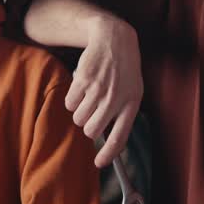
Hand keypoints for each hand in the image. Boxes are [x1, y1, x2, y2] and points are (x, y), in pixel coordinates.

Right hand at [67, 16, 142, 167]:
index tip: (98, 163)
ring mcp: (98, 89)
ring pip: (78, 118)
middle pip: (91, 130)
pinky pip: (69, 103)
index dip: (107, 155)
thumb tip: (109, 141)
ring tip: (89, 98)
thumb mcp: (133, 91)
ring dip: (80, 113)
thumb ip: (123, 115)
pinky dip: (72, 100)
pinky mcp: (83, 80)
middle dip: (88, 127)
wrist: (114, 40)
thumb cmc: (124, 71)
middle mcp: (115, 99)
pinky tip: (82, 89)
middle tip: (92, 116)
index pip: (119, 138)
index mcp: (131, 104)